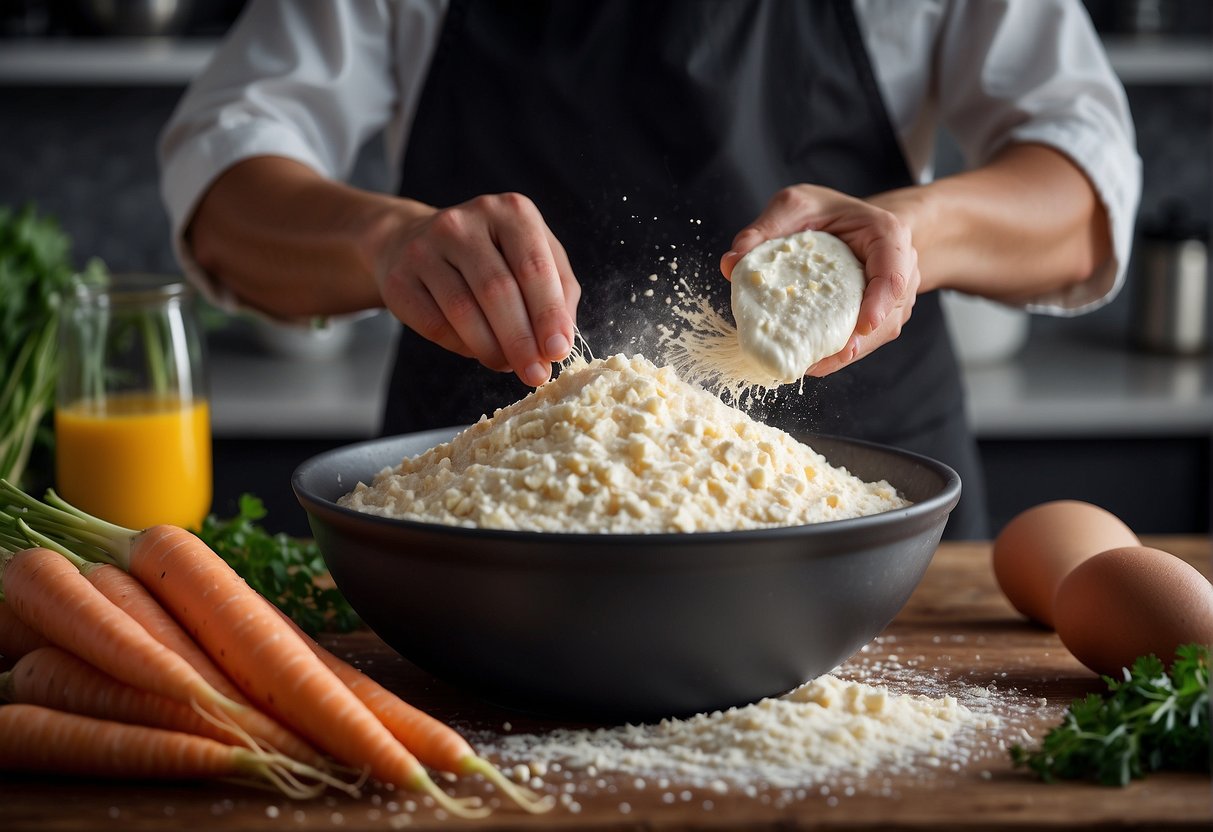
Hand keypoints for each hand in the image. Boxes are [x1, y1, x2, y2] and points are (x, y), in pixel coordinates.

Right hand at [376, 193, 580, 386]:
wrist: (413, 241)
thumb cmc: (491, 255)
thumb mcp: (533, 256)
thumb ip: (558, 291)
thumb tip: (562, 340)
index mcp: (509, 211)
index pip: (533, 267)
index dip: (548, 314)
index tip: (557, 352)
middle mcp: (464, 222)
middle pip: (497, 290)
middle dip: (521, 340)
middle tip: (536, 374)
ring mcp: (425, 247)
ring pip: (464, 311)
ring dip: (492, 349)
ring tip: (509, 366)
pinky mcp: (399, 279)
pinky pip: (435, 325)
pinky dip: (462, 347)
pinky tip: (477, 351)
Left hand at [720, 184, 919, 376]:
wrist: (852, 223)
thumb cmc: (828, 211)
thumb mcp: (795, 206)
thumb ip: (765, 229)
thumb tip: (731, 263)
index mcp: (887, 236)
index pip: (893, 272)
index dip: (882, 301)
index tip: (863, 325)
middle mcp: (899, 270)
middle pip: (887, 315)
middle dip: (856, 342)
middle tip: (820, 360)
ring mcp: (892, 299)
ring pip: (877, 334)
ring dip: (845, 353)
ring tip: (809, 366)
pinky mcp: (878, 318)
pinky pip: (865, 340)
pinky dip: (839, 353)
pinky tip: (812, 363)